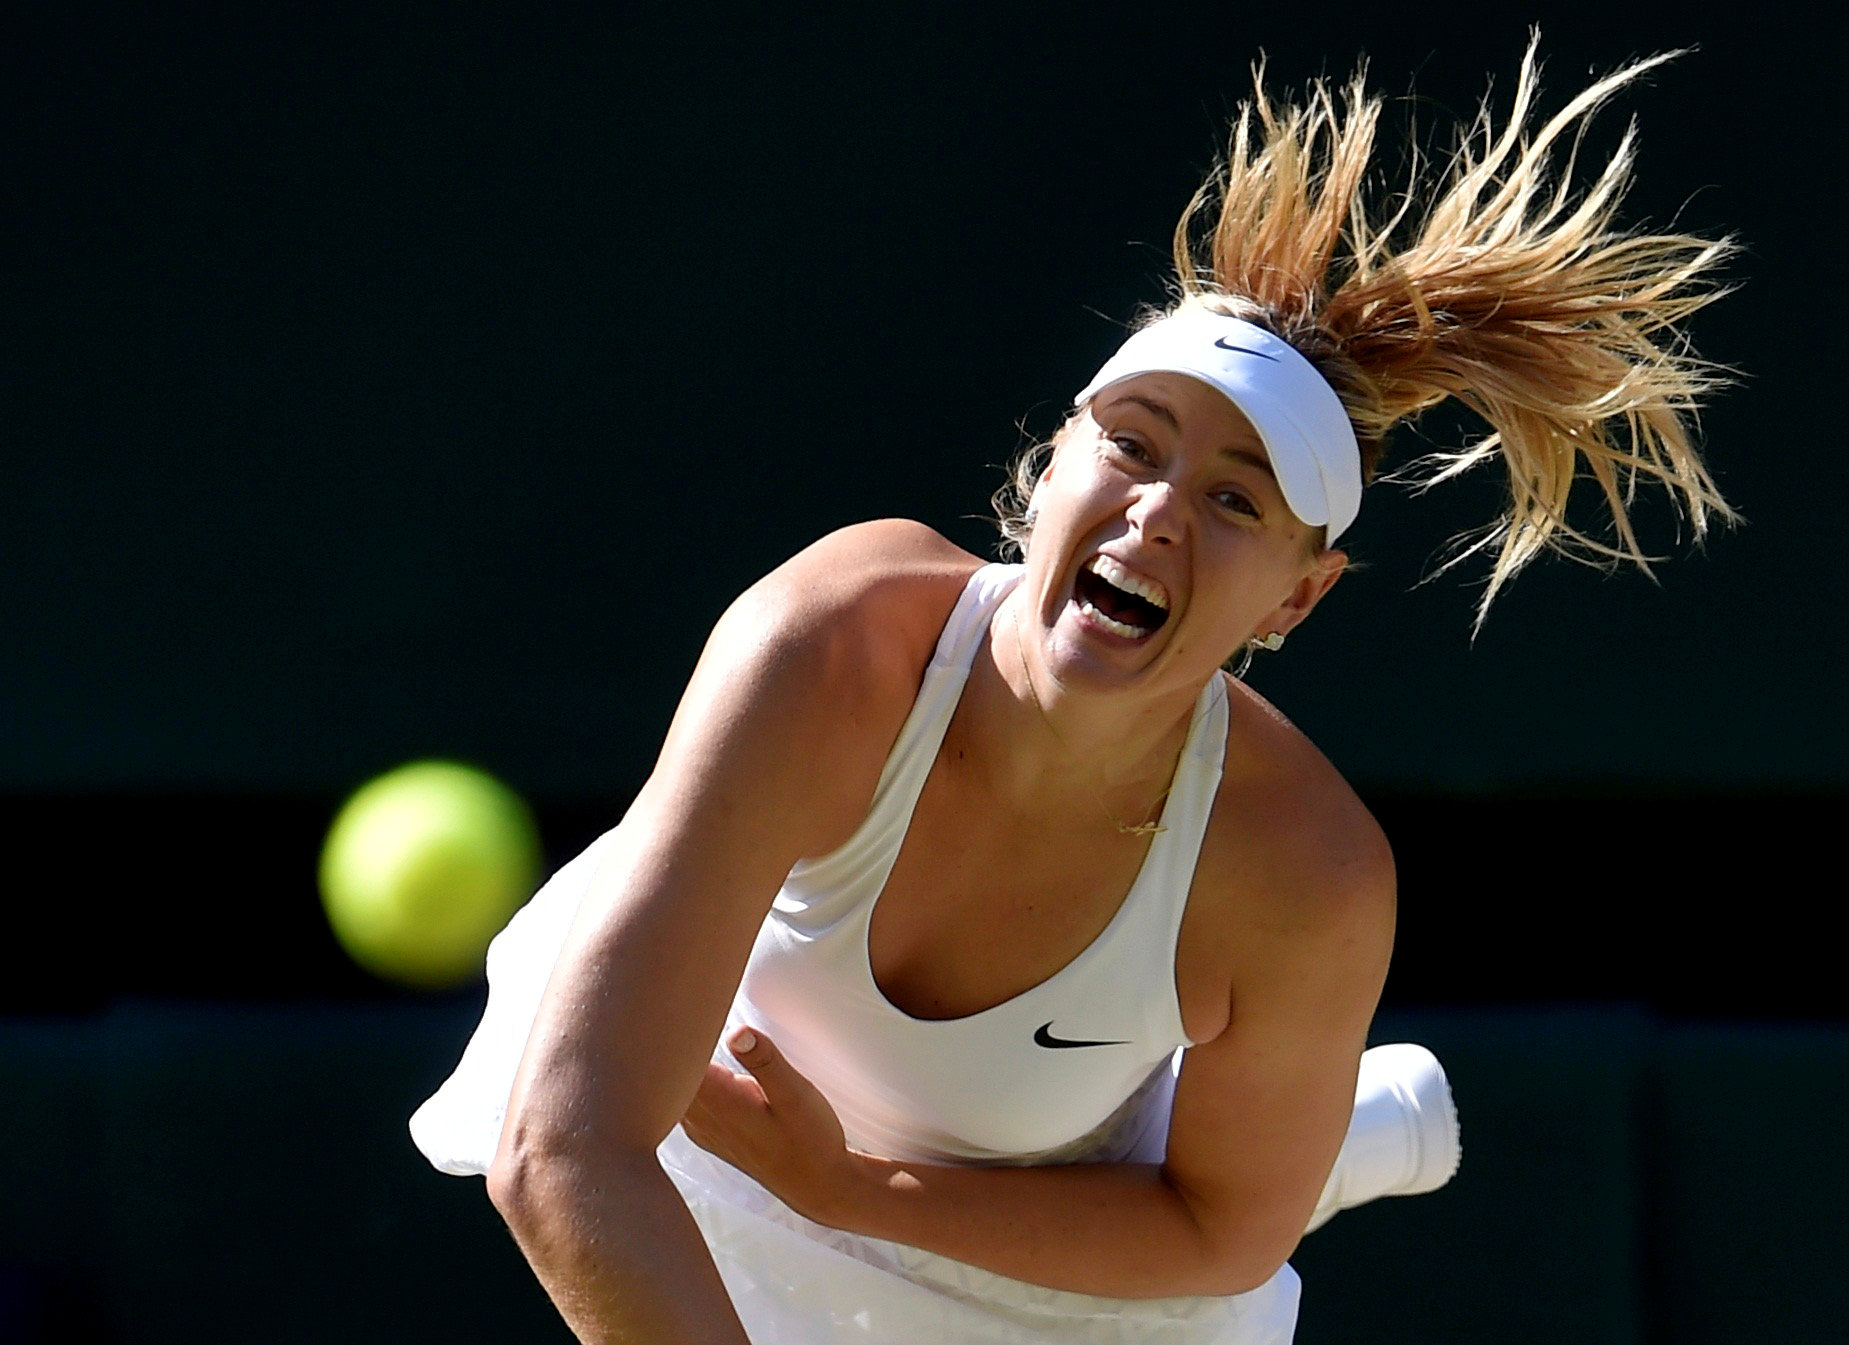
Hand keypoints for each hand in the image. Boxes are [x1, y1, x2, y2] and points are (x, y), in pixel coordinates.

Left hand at [682, 1027, 862, 1226]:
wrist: (818, 1185)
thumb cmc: (811, 1141)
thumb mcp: (795, 1095)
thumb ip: (765, 1062)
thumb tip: (736, 1032)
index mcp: (717, 1102)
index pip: (673, 1061)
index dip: (667, 1031)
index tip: (670, 1006)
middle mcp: (700, 1118)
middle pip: (663, 1074)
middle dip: (664, 1041)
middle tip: (668, 1007)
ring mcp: (701, 1128)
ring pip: (671, 1088)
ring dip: (673, 1061)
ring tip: (675, 1026)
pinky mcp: (709, 1133)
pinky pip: (681, 1101)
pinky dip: (682, 1080)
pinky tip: (692, 1064)